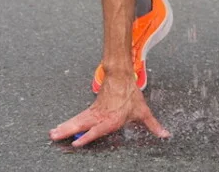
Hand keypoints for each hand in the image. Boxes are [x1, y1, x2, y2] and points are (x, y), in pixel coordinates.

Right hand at [50, 75, 168, 147]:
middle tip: (55, 136)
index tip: (77, 142)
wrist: (120, 75)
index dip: (88, 137)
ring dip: (65, 127)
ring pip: (77, 121)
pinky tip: (60, 128)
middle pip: (82, 125)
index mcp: (112, 119)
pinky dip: (68, 123)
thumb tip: (165, 135)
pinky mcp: (91, 109)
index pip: (98, 129)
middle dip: (68, 131)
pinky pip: (78, 118)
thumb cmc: (130, 94)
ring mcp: (94, 112)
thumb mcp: (143, 111)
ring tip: (53, 134)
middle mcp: (100, 116)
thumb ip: (153, 125)